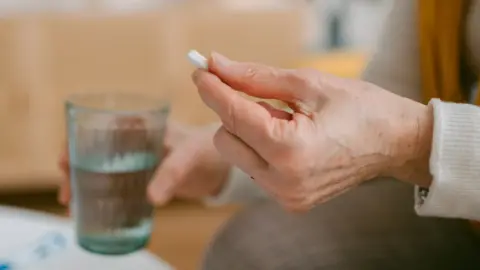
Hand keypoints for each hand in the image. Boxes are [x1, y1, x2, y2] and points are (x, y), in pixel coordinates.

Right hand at [58, 122, 230, 205]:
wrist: (223, 167)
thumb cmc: (207, 150)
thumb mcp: (190, 156)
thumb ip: (172, 173)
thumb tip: (151, 198)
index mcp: (141, 123)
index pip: (99, 125)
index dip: (77, 140)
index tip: (65, 161)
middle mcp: (134, 139)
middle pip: (94, 148)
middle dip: (75, 167)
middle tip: (66, 191)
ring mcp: (137, 159)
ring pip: (102, 167)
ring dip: (84, 183)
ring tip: (73, 204)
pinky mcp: (143, 177)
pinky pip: (116, 184)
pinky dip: (102, 195)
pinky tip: (93, 210)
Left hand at [192, 52, 432, 211]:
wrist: (396, 143)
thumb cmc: (361, 108)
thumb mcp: (308, 84)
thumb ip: (256, 77)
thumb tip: (217, 66)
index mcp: (292, 150)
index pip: (234, 115)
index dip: (213, 89)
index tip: (200, 70)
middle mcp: (284, 182)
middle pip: (225, 140)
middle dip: (233, 112)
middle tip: (258, 94)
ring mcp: (287, 196)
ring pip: (237, 155)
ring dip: (248, 131)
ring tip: (285, 118)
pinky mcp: (290, 201)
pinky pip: (255, 168)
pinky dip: (260, 148)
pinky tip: (287, 136)